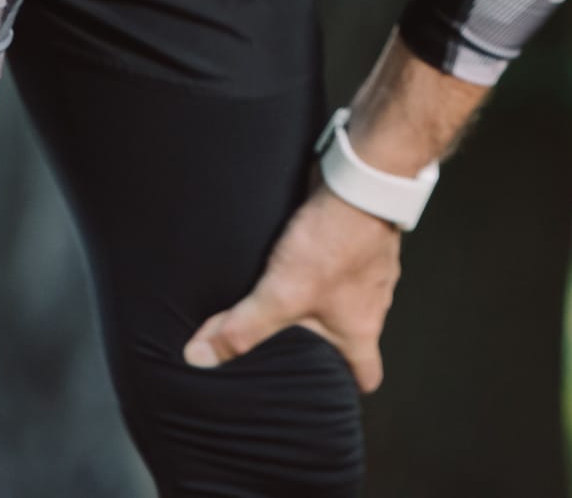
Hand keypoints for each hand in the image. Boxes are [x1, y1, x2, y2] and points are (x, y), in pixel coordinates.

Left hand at [184, 185, 401, 391]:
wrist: (363, 180)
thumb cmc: (335, 241)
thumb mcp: (280, 293)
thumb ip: (241, 328)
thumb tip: (198, 357)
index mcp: (361, 328)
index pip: (367, 373)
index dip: (349, 386)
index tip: (328, 391)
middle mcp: (373, 301)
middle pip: (355, 333)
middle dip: (327, 340)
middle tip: (294, 343)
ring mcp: (369, 267)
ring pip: (348, 293)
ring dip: (322, 295)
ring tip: (286, 293)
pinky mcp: (358, 236)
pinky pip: (342, 258)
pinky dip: (323, 259)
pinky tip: (296, 251)